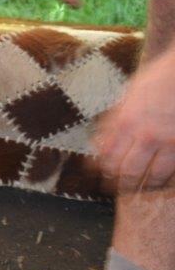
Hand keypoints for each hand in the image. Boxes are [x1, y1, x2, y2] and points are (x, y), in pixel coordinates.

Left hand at [95, 49, 174, 191]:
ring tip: (143, 190)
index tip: (102, 175)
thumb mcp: (129, 93)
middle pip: (128, 170)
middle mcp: (145, 133)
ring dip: (147, 186)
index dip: (103, 169)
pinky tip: (166, 182)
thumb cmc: (160, 79)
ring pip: (155, 175)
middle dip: (122, 184)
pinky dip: (169, 179)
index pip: (108, 154)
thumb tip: (100, 140)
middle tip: (121, 189)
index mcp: (125, 120)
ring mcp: (169, 140)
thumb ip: (115, 117)